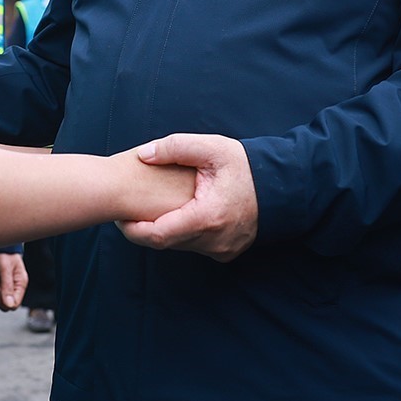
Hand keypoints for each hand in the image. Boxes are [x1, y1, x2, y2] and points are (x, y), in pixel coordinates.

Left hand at [0, 252, 26, 310]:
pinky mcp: (4, 285)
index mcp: (21, 282)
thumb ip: (7, 286)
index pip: (15, 304)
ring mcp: (11, 286)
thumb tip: (9, 305)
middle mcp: (17, 286)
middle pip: (8, 305)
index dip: (4, 300)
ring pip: (3, 302)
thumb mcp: (5, 268)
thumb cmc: (3, 252)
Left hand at [121, 133, 258, 261]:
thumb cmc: (245, 167)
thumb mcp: (211, 148)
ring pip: (179, 246)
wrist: (281, 186)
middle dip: (145, 229)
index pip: (157, 235)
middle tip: (128, 211)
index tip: (119, 217)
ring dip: (164, 230)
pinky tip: (180, 215)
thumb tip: (142, 155)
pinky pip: (195, 246)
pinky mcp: (226, 252)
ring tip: (152, 210)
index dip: (133, 229)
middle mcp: (214, 240)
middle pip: (165, 242)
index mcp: (207, 217)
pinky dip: (184, 233)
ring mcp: (221, 250)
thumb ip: (175, 148)